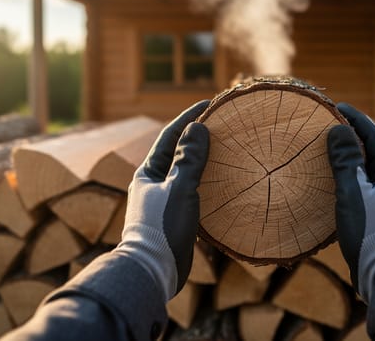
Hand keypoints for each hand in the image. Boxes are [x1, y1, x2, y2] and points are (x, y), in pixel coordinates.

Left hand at [115, 100, 209, 301]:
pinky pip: (193, 192)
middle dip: (197, 137)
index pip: (169, 135)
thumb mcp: (179, 188)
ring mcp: (164, 202)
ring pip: (186, 173)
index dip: (188, 118)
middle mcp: (153, 185)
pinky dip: (208, 183)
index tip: (209, 103)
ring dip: (204, 160)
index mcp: (148, 173)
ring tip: (226, 148)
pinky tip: (223, 183)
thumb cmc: (162, 227)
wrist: (152, 272)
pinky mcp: (175, 220)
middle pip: (178, 152)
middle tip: (221, 123)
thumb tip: (198, 127)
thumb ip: (189, 159)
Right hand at [327, 103, 374, 302]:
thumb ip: (345, 161)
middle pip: (373, 153)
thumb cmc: (372, 232)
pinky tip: (337, 189)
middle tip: (328, 128)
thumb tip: (339, 127)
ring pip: (370, 173)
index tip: (336, 106)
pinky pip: (368, 191)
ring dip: (351, 161)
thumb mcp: (353, 193)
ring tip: (328, 155)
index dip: (355, 118)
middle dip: (352, 139)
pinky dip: (352, 182)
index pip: (374, 135)